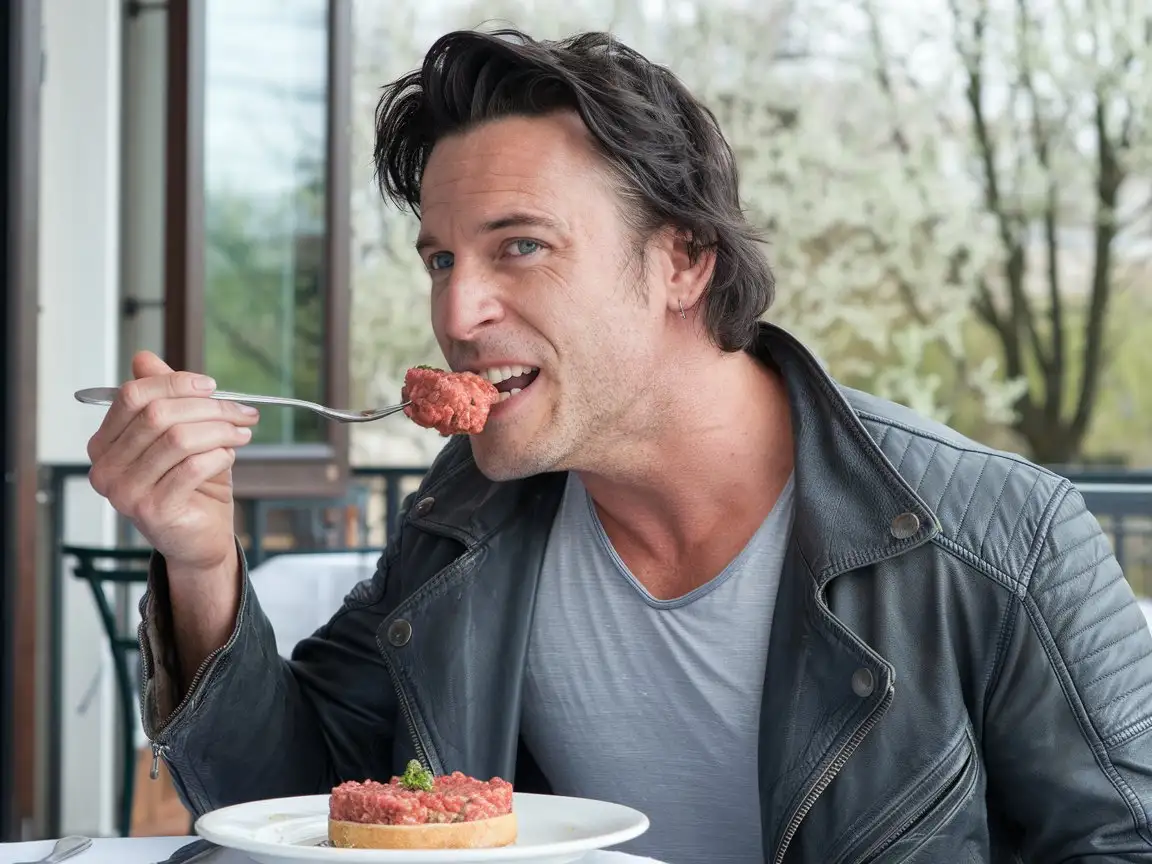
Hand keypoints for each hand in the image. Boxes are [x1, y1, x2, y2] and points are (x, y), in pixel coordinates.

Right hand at [86, 350, 259, 570]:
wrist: (199, 537)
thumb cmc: (190, 484)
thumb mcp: (178, 433)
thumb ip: (162, 397)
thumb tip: (143, 358)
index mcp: (105, 443)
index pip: (133, 396)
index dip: (175, 383)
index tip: (212, 386)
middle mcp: (106, 467)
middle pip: (158, 414)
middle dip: (209, 407)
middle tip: (242, 412)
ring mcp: (125, 491)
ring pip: (178, 439)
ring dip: (220, 430)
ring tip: (242, 434)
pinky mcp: (153, 510)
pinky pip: (192, 468)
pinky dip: (219, 456)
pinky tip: (229, 456)